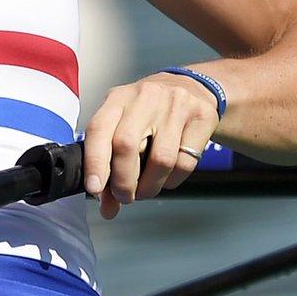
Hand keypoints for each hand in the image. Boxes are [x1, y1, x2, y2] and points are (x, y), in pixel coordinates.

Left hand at [82, 71, 221, 219]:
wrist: (192, 87)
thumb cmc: (149, 112)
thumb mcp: (124, 126)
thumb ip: (111, 165)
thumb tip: (108, 208)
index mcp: (118, 98)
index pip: (99, 129)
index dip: (94, 162)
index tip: (94, 188)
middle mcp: (145, 97)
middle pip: (126, 146)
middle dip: (123, 181)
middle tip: (124, 197)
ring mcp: (175, 105)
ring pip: (160, 159)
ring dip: (150, 186)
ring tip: (145, 190)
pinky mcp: (202, 117)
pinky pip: (185, 163)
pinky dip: (172, 181)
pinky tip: (167, 178)